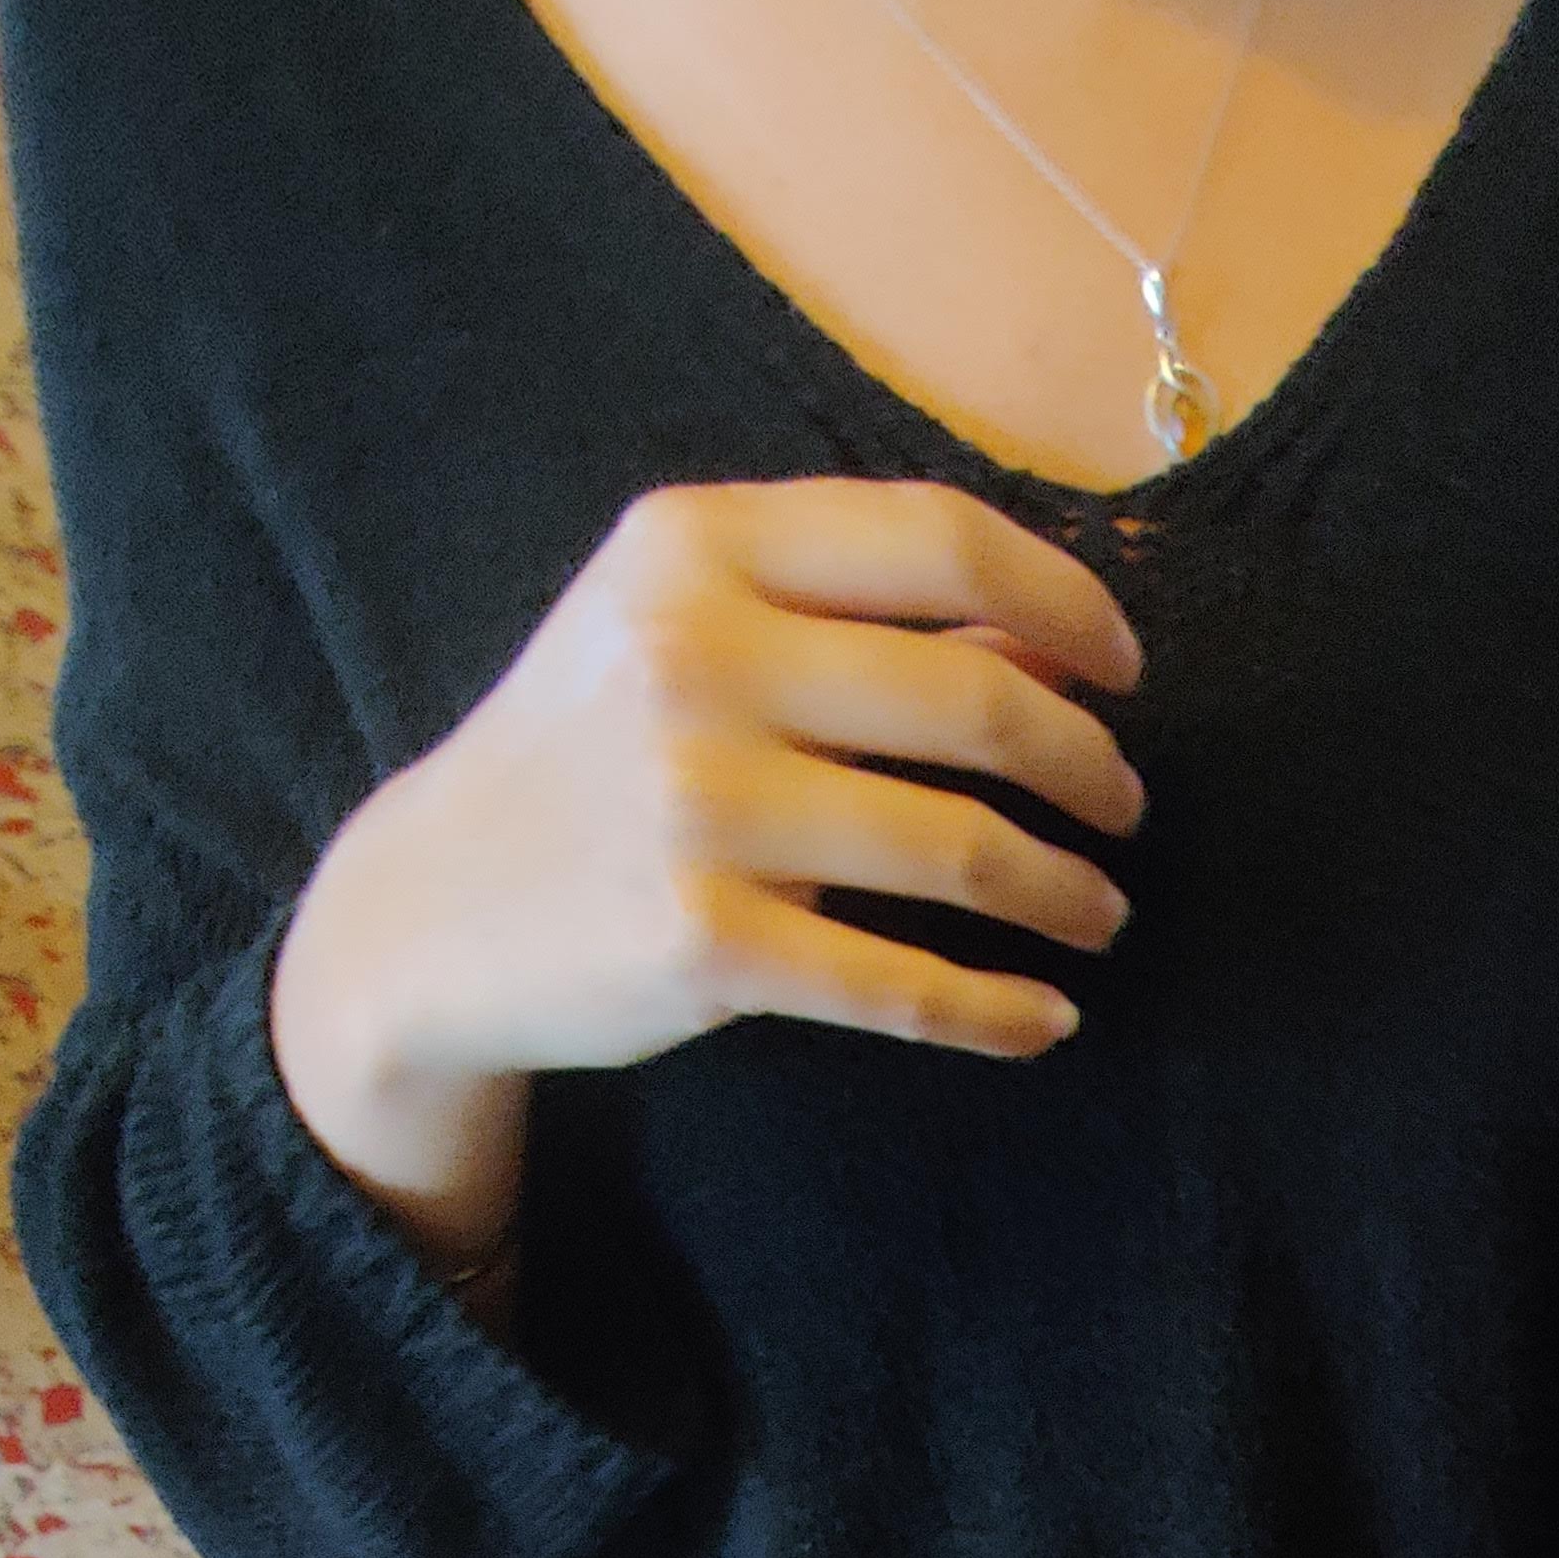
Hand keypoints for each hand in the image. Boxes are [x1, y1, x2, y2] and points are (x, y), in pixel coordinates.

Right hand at [270, 478, 1145, 1269]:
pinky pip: (904, 985)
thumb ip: (848, 612)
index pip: (938, 538)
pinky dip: (999, 1012)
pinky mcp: (706, 946)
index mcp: (697, 548)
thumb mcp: (682, 628)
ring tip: (1099, 912)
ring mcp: (701, 809)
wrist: (431, 907)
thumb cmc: (595, 752)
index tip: (1127, 669)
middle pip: (978, 700)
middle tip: (1125, 808)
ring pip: (963, 850)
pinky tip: (1046, 1019)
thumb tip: (1060, 649)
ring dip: (1065, 892)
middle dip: (1088, 765)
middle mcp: (697, 661)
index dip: (1067, 601)